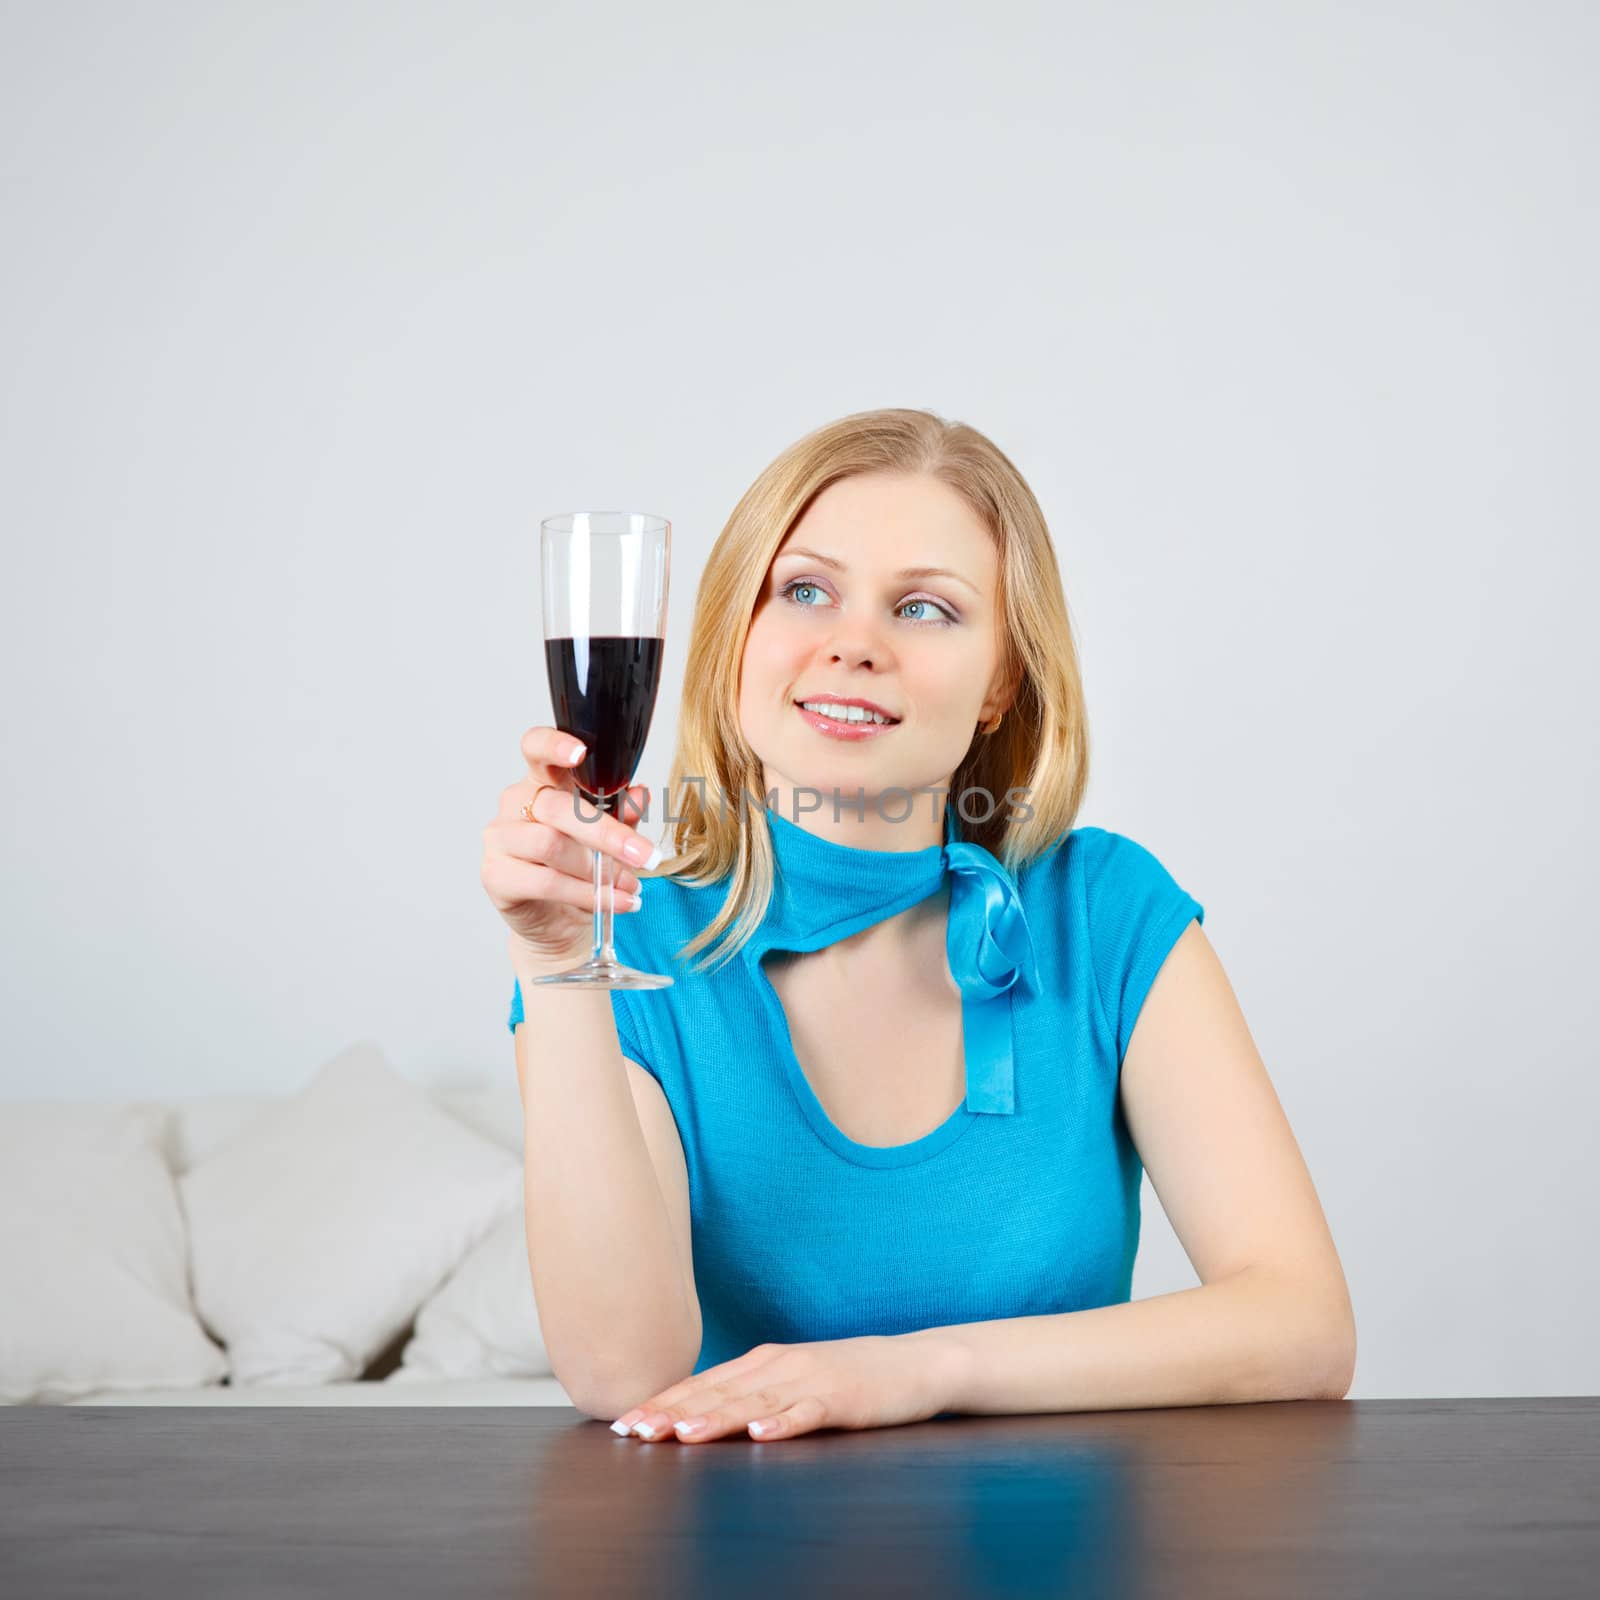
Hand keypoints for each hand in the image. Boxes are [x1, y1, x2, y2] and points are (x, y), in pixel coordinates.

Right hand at [480, 724, 656, 960]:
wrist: (559, 922)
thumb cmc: (581, 869)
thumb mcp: (609, 839)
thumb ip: (623, 814)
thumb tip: (641, 793)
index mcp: (542, 781)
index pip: (535, 748)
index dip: (555, 745)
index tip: (580, 753)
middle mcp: (515, 803)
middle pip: (558, 808)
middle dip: (608, 834)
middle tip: (646, 855)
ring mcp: (500, 838)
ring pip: (551, 845)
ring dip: (597, 870)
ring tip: (629, 887)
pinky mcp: (495, 875)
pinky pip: (546, 882)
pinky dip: (587, 894)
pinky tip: (613, 902)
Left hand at [607, 1334, 965, 1443]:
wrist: (913, 1364)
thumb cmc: (847, 1377)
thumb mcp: (792, 1380)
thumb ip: (751, 1393)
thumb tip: (697, 1413)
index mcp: (763, 1362)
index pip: (702, 1383)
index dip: (662, 1402)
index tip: (623, 1423)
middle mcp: (779, 1366)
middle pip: (718, 1392)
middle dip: (672, 1413)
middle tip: (634, 1433)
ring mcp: (811, 1380)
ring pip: (755, 1403)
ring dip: (717, 1419)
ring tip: (683, 1435)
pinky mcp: (843, 1400)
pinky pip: (808, 1413)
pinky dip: (783, 1424)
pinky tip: (762, 1435)